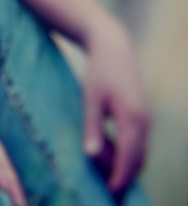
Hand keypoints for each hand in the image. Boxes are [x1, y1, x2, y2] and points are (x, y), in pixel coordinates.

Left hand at [81, 15, 149, 191]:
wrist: (114, 47)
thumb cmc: (99, 72)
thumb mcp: (90, 99)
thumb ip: (92, 128)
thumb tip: (91, 155)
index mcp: (132, 118)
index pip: (129, 156)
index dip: (120, 175)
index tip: (111, 190)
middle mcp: (144, 121)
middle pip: (138, 158)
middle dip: (124, 174)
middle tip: (105, 186)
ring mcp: (146, 118)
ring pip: (140, 150)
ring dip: (125, 163)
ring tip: (104, 170)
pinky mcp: (142, 114)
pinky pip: (138, 140)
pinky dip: (127, 151)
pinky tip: (110, 152)